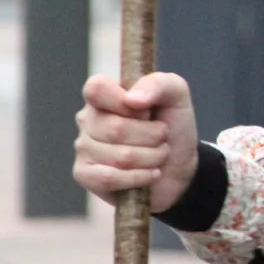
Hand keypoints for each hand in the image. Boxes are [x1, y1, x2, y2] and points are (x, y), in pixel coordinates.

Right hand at [73, 72, 200, 212]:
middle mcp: (88, 119)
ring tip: (159, 155)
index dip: (124, 102)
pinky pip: (109, 178)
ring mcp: (84, 147)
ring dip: (151, 158)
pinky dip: (139, 177)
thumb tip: (132, 98)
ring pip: (119, 156)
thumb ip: (159, 84)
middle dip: (152, 136)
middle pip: (115, 128)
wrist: (179, 165)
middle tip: (162, 137)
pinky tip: (150, 174)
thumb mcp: (176, 95)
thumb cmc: (172, 125)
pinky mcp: (84, 174)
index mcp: (104, 94)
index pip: (96, 88)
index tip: (146, 110)